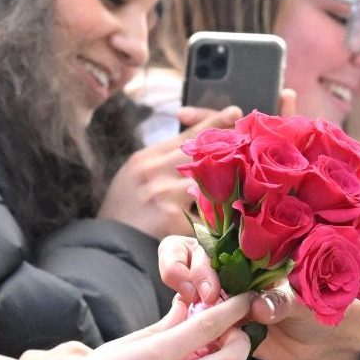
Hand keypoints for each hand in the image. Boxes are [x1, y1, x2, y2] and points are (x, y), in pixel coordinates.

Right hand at [99, 107, 239, 238]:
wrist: (109, 246)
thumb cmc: (123, 213)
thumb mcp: (134, 178)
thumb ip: (159, 163)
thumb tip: (190, 150)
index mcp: (146, 158)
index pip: (186, 136)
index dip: (213, 123)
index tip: (234, 112)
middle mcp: (154, 171)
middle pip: (201, 152)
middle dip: (230, 146)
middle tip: (251, 141)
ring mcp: (163, 194)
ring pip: (208, 181)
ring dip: (228, 183)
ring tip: (250, 182)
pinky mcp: (171, 219)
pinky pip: (203, 214)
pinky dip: (218, 216)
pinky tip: (234, 219)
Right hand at [158, 234, 359, 359]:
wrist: (321, 341)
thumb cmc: (319, 305)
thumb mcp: (307, 298)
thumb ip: (283, 299)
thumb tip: (258, 307)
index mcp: (246, 251)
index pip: (206, 237)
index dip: (194, 258)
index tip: (209, 286)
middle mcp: (227, 269)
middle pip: (183, 257)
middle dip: (182, 275)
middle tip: (203, 299)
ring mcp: (219, 297)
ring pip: (184, 290)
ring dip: (184, 303)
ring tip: (198, 322)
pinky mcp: (217, 325)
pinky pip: (192, 323)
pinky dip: (190, 330)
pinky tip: (203, 341)